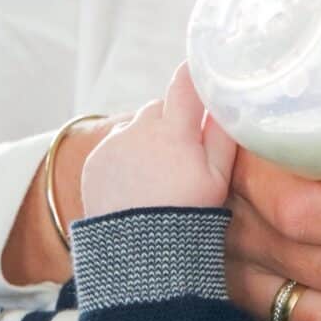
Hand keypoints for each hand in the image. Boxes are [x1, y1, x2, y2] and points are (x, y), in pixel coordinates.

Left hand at [81, 62, 235, 216]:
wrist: (139, 252)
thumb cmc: (188, 215)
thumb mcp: (218, 178)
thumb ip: (223, 136)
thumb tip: (226, 104)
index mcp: (173, 131)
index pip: (184, 85)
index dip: (195, 74)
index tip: (203, 69)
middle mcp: (138, 130)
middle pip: (160, 107)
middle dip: (174, 119)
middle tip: (188, 149)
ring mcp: (113, 145)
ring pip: (137, 125)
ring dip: (150, 137)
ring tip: (162, 170)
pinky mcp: (95, 161)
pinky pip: (116, 145)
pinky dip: (129, 155)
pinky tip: (141, 182)